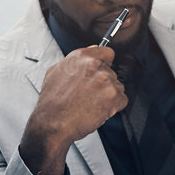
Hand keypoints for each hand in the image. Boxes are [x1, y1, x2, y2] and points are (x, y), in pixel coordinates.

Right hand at [19, 47, 126, 174]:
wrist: (53, 123)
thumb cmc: (52, 102)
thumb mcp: (55, 71)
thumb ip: (75, 60)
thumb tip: (90, 51)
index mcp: (82, 57)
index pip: (107, 53)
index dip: (105, 63)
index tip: (102, 70)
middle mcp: (95, 66)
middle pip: (112, 72)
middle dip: (103, 83)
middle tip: (89, 94)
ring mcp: (106, 81)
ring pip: (117, 86)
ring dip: (108, 96)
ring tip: (91, 104)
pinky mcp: (113, 97)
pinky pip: (122, 100)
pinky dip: (113, 107)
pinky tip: (98, 110)